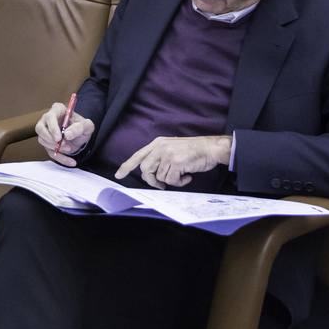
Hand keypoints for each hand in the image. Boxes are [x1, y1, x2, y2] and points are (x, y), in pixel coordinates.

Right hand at [36, 102, 93, 167]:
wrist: (81, 137)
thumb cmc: (82, 127)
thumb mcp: (87, 126)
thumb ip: (79, 128)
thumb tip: (67, 134)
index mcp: (57, 110)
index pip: (49, 117)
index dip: (52, 128)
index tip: (59, 138)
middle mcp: (48, 119)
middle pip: (40, 128)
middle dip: (51, 139)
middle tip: (64, 145)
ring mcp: (45, 131)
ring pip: (42, 140)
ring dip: (55, 147)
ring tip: (69, 148)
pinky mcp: (47, 143)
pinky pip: (49, 151)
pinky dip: (60, 158)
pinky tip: (70, 161)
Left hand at [114, 136, 231, 188]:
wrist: (210, 148)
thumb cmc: (193, 150)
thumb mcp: (171, 148)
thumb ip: (159, 157)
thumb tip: (149, 175)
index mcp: (157, 143)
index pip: (138, 155)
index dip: (127, 166)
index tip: (118, 175)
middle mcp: (160, 147)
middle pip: (145, 170)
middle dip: (152, 181)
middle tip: (162, 184)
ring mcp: (168, 155)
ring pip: (160, 177)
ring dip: (171, 181)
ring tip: (182, 175)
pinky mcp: (176, 163)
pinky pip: (171, 181)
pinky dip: (180, 182)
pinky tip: (187, 176)